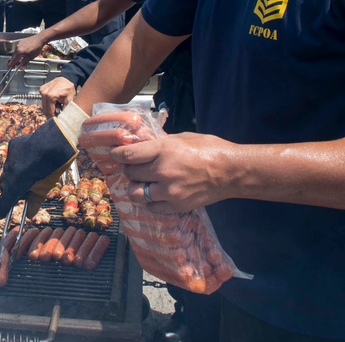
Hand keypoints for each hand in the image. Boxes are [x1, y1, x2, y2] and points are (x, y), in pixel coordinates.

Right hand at [0, 119, 77, 216]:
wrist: (56, 139)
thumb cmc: (53, 165)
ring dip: (14, 176)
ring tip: (28, 175)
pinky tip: (29, 160)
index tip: (2, 213)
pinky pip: (12, 157)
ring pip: (7, 171)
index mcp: (16, 183)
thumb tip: (29, 214)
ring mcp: (9, 157)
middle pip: (5, 185)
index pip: (4, 200)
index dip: (3, 208)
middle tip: (22, 193)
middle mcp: (9, 170)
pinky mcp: (13, 145)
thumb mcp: (45, 186)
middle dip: (11, 191)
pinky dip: (17, 162)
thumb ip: (35, 201)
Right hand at [10, 33, 46, 67]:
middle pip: (14, 56)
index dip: (11, 64)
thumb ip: (24, 63)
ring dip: (17, 56)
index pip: (13, 60)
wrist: (39, 39)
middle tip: (18, 64)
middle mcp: (18, 47)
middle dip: (15, 61)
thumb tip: (20, 67)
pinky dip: (19, 52)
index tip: (9, 67)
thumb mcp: (30, 57)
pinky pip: (18, 48)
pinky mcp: (21, 42)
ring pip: (16, 52)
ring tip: (22, 59)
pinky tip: (24, 53)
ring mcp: (19, 44)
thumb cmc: (36, 47)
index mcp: (19, 52)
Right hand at [40, 76, 74, 116]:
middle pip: (45, 109)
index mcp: (51, 96)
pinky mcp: (41, 89)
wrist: (66, 78)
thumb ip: (65, 110)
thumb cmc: (68, 88)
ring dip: (48, 108)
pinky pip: (43, 99)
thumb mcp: (69, 100)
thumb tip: (63, 119)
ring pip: (43, 105)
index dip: (52, 118)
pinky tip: (53, 102)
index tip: (54, 122)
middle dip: (50, 114)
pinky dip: (47, 102)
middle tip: (55, 116)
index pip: (49, 111)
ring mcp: (42, 91)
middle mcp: (45, 94)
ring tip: (55, 108)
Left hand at [111, 132, 233, 213]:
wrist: (230, 172)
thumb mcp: (182, 137)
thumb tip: (143, 145)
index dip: (117, 154)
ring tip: (141, 182)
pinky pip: (151, 207)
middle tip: (132, 166)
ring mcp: (169, 191)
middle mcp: (163, 171)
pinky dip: (149, 201)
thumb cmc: (209, 148)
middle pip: (130, 173)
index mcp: (164, 150)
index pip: (129, 155)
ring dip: (135, 187)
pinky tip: (154, 194)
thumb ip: (160, 144)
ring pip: (136, 193)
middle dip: (128, 169)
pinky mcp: (176, 206)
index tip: (114, 154)